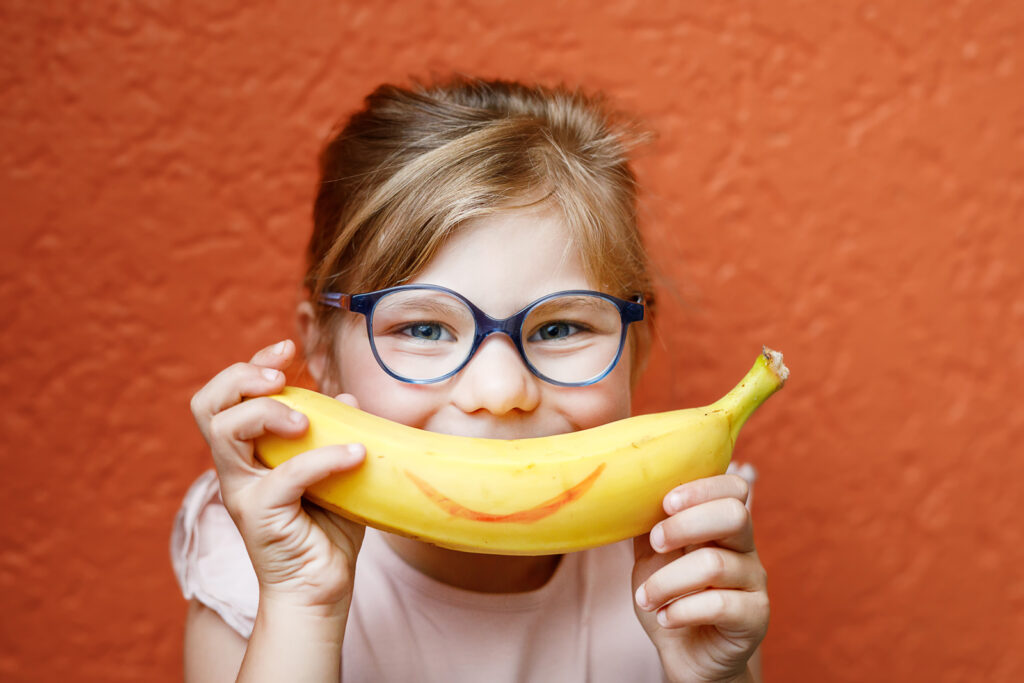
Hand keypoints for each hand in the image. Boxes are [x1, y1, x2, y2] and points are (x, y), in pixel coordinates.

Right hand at [190, 339, 366, 613]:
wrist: (321, 590)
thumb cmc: (327, 533)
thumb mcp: (335, 473)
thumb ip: (338, 435)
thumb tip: (349, 398)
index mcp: (249, 453)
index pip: (228, 397)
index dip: (250, 365)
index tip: (286, 348)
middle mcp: (236, 468)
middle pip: (208, 404)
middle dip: (240, 377)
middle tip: (279, 378)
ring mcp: (243, 491)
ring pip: (226, 431)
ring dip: (267, 412)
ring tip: (307, 421)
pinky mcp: (261, 516)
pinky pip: (284, 476)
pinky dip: (322, 459)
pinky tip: (355, 456)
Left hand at [631, 474, 767, 682]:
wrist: (687, 654)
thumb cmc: (671, 598)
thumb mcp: (653, 556)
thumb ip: (649, 523)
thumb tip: (628, 490)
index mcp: (723, 526)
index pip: (733, 488)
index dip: (701, 488)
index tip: (665, 503)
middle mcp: (745, 549)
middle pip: (734, 515)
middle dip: (685, 525)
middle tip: (656, 542)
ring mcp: (754, 583)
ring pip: (715, 564)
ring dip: (667, 581)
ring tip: (644, 598)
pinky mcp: (755, 617)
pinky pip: (720, 605)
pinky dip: (681, 610)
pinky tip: (665, 617)